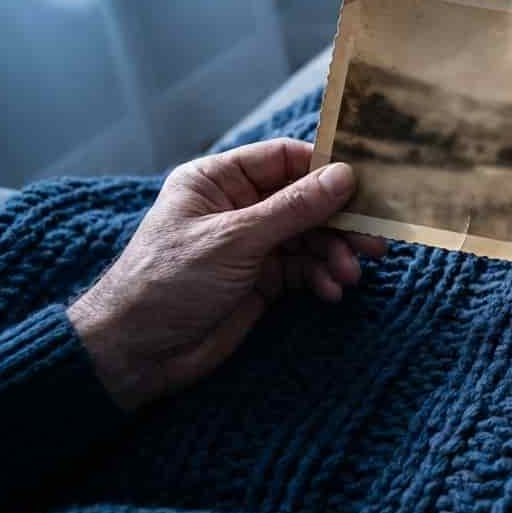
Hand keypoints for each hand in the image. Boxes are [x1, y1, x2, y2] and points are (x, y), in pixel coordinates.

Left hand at [67, 138, 385, 410]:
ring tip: (352, 275)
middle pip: (304, 200)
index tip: (366, 183)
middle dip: (339, 221)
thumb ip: (294, 208)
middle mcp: (238, 206)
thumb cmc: (168, 282)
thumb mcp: (235, 239)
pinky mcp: (261, 280)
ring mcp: (251, 244)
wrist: (136, 354)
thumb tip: (345, 176)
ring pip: (309, 237)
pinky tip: (331, 291)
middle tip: (374, 238)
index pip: (283, 158)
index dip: (325, 168)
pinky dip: (320, 278)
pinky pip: (303, 269)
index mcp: (218, 180)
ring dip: (334, 254)